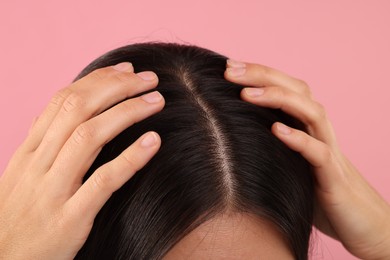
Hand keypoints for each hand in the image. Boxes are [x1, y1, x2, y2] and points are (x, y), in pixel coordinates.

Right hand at [0, 62, 163, 259]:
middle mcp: (38, 165)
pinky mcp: (70, 219)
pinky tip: (153, 141)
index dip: (98, 80)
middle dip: (117, 88)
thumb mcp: (22, 177)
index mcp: (28, 152)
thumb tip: (58, 112)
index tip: (126, 70)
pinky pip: (103, 181)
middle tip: (149, 80)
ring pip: (89, 136)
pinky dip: (130, 158)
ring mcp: (52, 191)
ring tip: (157, 101)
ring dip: (127, 113)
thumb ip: (41, 144)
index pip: (63, 100)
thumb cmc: (18, 219)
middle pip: (78, 109)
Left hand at [224, 60, 389, 259]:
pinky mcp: (333, 178)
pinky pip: (319, 153)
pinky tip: (277, 131)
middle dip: (262, 76)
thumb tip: (228, 138)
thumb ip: (268, 147)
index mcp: (306, 126)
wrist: (361, 222)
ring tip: (247, 94)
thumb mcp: (289, 162)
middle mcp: (319, 132)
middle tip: (230, 70)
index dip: (258, 75)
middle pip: (296, 90)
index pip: (284, 88)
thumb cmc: (317, 191)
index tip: (227, 68)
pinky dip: (299, 139)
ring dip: (279, 99)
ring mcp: (328, 151)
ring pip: (311, 113)